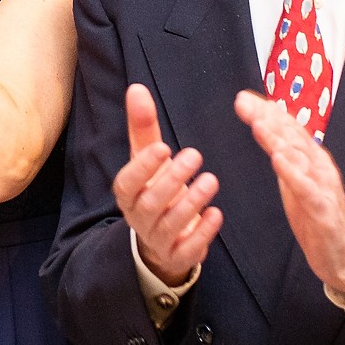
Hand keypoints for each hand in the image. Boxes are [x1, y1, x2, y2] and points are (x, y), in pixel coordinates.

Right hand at [113, 85, 220, 287]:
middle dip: (173, 179)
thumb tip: (136, 88)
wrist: (160, 238)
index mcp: (127, 194)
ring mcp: (156, 240)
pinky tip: (217, 215)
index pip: (128, 181)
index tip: (164, 147)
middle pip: (151, 202)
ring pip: (169, 225)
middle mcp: (138, 218)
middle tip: (195, 155)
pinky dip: (202, 234)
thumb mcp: (148, 159)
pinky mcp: (177, 256)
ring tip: (212, 180)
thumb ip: (143, 126)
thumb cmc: (154, 188)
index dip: (144, 166)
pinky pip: (187, 250)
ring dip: (191, 202)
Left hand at [234, 92, 344, 298]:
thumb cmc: (315, 213)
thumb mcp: (293, 179)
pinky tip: (278, 159)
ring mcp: (322, 184)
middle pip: (291, 136)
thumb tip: (265, 128)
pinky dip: (292, 172)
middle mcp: (318, 165)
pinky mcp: (323, 207)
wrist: (342, 253)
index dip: (266, 112)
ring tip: (259, 124)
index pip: (287, 128)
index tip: (243, 99)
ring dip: (278, 138)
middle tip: (244, 103)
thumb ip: (282, 153)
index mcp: (309, 157)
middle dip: (267, 118)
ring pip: (299, 156)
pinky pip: (306, 187)